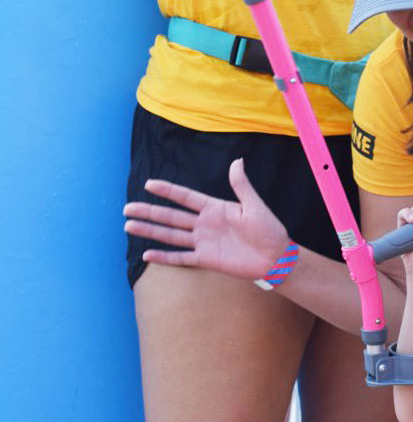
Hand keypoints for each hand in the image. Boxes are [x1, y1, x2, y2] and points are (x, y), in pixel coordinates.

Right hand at [123, 158, 288, 279]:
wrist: (276, 258)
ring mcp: (204, 242)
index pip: (186, 197)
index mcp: (215, 208)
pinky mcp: (207, 260)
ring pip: (171, 235)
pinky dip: (164, 257)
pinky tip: (147, 255)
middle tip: (127, 208)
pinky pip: (182, 258)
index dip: (168, 191)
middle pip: (172, 216)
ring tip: (129, 226)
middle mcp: (205, 224)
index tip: (149, 184)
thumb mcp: (255, 206)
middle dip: (150, 212)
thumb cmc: (269, 230)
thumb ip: (242, 186)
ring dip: (151, 231)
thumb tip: (237, 161)